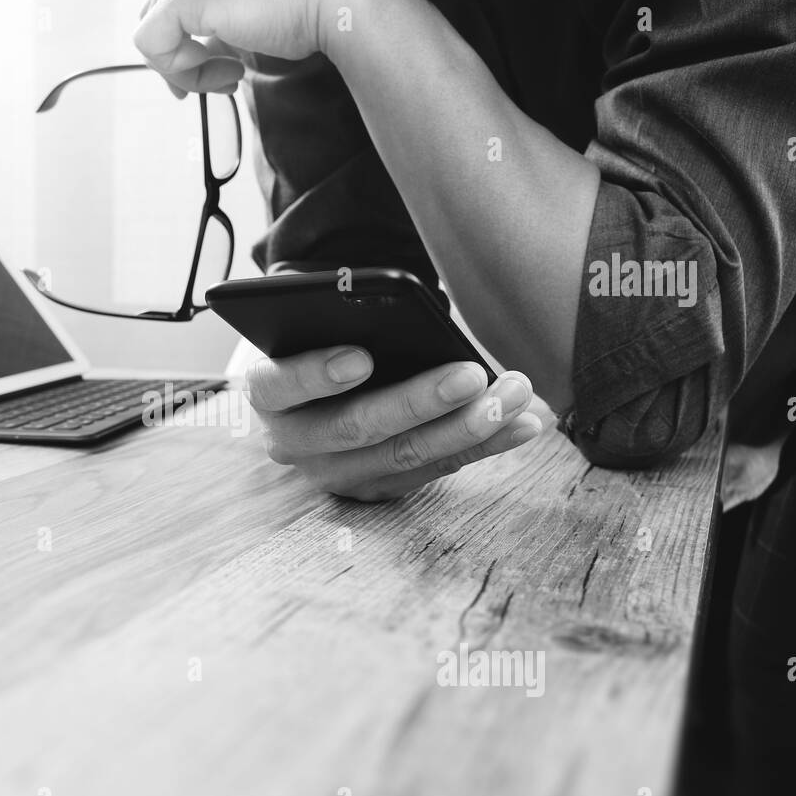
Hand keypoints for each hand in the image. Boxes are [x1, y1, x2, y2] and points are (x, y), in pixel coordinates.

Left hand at [135, 0, 334, 95]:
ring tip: (230, 74)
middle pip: (154, 20)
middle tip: (221, 79)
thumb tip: (195, 58)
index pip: (162, 4)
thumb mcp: (243, 19)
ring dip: (191, 71)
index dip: (177, 45)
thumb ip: (213, 30)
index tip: (204, 71)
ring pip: (152, 37)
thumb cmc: (299, 5)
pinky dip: (182, 69)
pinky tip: (225, 68)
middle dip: (183, 63)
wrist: (329, 2)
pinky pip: (152, 45)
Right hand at [244, 347, 544, 501]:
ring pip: (405, 454)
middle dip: (420, 400)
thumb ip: (340, 320)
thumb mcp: (313, 330)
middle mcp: (294, 442)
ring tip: (514, 395)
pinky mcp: (378, 488)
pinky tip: (527, 423)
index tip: (362, 356)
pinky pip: (437, 470)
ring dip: (469, 426)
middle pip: (357, 426)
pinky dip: (486, 446)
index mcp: (268, 394)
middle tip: (471, 373)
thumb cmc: (319, 345)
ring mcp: (336, 473)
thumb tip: (402, 307)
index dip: (317, 373)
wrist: (312, 401)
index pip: (279, 385)